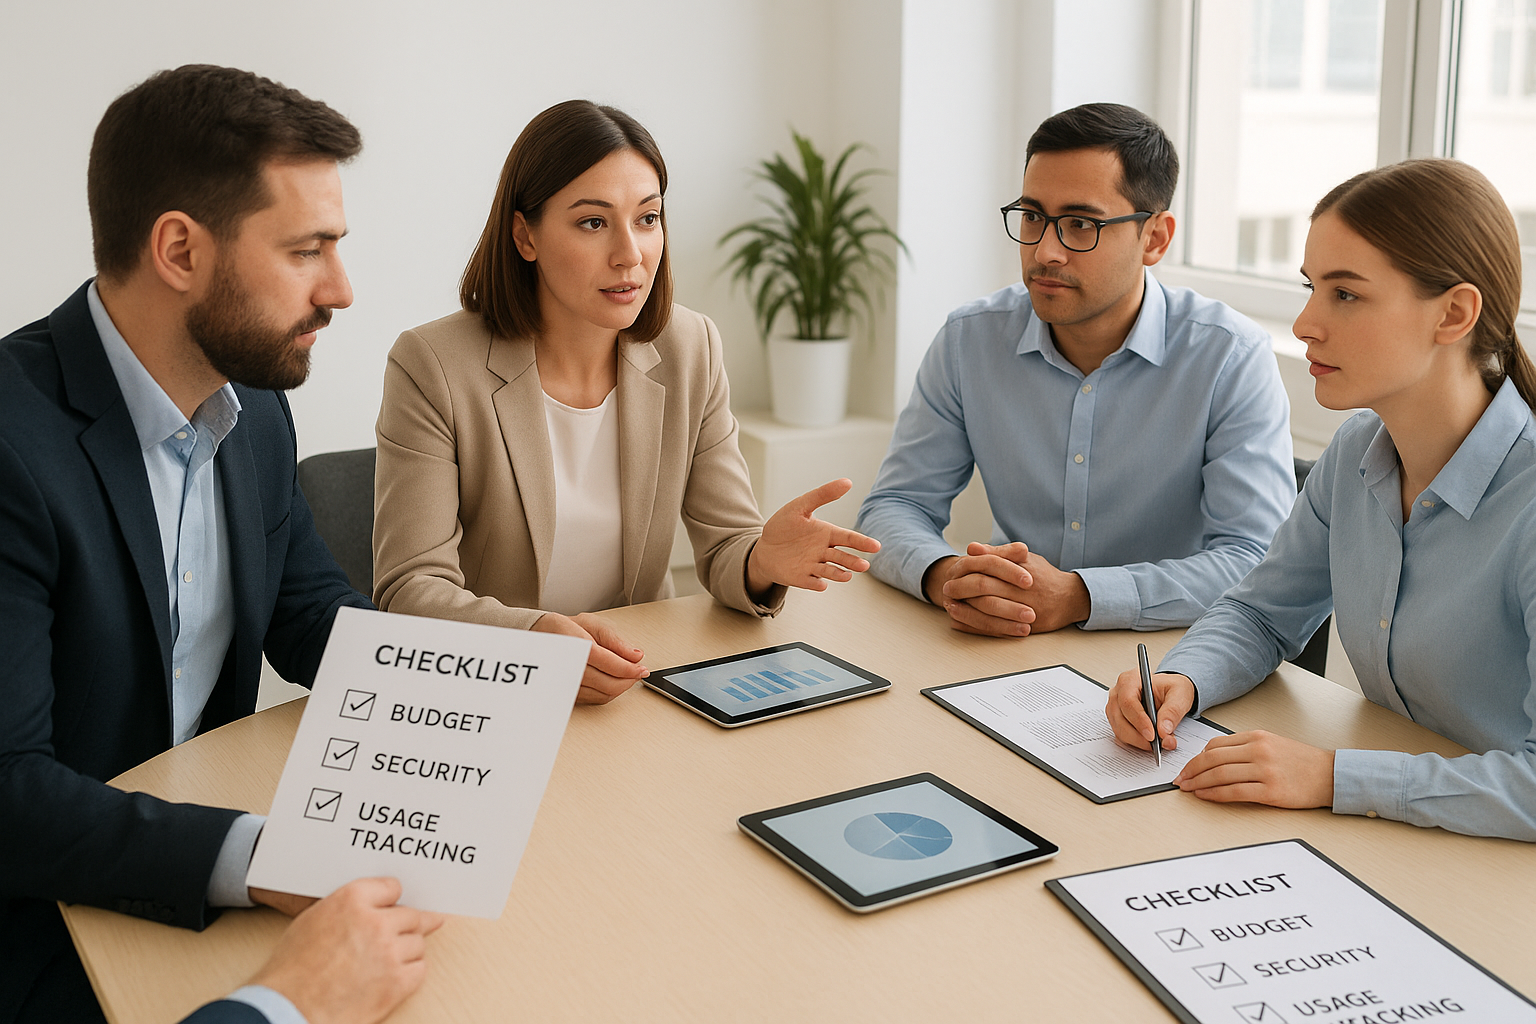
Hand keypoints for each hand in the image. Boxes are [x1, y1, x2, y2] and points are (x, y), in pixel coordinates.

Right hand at [249, 877, 444, 1023]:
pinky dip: (409, 974)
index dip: (391, 899)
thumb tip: (372, 906)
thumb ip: (348, 907)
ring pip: (417, 943)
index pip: (392, 887)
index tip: (395, 906)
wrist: (288, 1008)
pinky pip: (419, 969)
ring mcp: (389, 952)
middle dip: (404, 926)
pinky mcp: (398, 982)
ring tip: (384, 962)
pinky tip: (392, 977)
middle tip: (404, 933)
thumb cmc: (292, 970)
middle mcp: (375, 922)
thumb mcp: (313, 920)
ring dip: (406, 951)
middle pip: (411, 916)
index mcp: (352, 900)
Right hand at [532, 611, 646, 703]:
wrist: (537, 638)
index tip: (642, 668)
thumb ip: (614, 640)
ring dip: (621, 688)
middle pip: (607, 684)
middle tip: (639, 672)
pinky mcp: (568, 693)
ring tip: (629, 675)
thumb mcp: (591, 624)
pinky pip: (594, 699)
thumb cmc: (564, 629)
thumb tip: (636, 655)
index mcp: (576, 645)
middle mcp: (570, 667)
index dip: (629, 669)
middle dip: (629, 680)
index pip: (609, 663)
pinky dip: (609, 692)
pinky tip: (615, 681)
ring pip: (603, 694)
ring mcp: (567, 683)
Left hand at [746, 478, 880, 594]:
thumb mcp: (800, 506)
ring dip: (840, 574)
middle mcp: (824, 552)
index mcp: (826, 534)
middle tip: (864, 565)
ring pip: (830, 571)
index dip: (862, 542)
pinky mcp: (802, 578)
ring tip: (848, 575)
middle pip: (842, 557)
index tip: (876, 546)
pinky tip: (822, 584)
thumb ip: (822, 495)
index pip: (848, 538)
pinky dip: (817, 584)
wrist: (764, 548)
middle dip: (853, 562)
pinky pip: (812, 582)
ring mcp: (814, 566)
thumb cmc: (784, 526)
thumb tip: (847, 482)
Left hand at [923, 542, 1089, 635]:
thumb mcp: (1024, 559)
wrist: (1070, 598)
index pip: (989, 569)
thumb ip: (997, 553)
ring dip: (965, 610)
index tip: (953, 571)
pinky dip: (974, 627)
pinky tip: (959, 623)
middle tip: (946, 589)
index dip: (968, 570)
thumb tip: (972, 547)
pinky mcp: (1025, 629)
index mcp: (1021, 572)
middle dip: (963, 590)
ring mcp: (1024, 612)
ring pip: (989, 612)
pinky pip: (995, 630)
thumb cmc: (1043, 576)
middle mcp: (1023, 592)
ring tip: (949, 606)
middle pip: (986, 590)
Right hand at [1107, 671, 1195, 751]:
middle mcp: (1118, 694)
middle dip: (1139, 736)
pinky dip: (1136, 742)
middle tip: (1157, 744)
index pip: (1128, 702)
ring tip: (1157, 743)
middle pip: (1120, 719)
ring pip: (1119, 730)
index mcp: (1130, 681)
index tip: (1152, 735)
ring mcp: (1115, 708)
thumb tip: (1163, 730)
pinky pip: (1122, 735)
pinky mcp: (1117, 720)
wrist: (1170, 693)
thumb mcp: (1180, 694)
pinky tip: (1149, 741)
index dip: (1139, 721)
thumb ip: (1173, 711)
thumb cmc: (1171, 688)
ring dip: (1138, 741)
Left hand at [1175, 730, 1335, 808]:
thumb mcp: (1272, 744)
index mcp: (1257, 737)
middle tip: (1180, 779)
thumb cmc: (1301, 762)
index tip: (1187, 766)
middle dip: (1191, 770)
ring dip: (1199, 783)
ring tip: (1188, 789)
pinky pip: (1234, 792)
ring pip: (1220, 775)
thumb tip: (1213, 757)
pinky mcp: (1270, 791)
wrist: (1330, 775)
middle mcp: (1259, 751)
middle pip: (1213, 759)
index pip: (1215, 744)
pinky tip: (1205, 796)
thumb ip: (1245, 748)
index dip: (1196, 757)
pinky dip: (1214, 794)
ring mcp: (1264, 771)